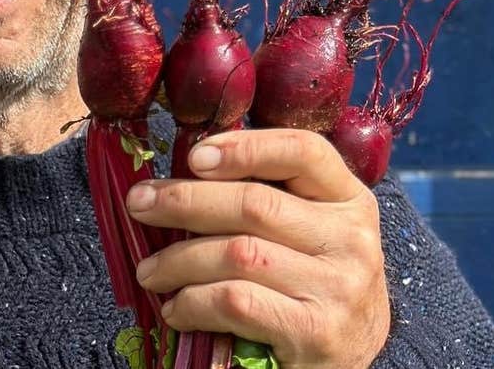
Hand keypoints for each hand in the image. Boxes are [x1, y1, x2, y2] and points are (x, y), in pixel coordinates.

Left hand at [127, 129, 388, 367]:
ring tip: (150, 272)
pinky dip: (193, 302)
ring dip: (179, 260)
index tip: (193, 156)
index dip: (245, 147)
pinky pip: (236, 300)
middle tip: (139, 205)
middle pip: (257, 203)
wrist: (341, 367)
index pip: (303, 152)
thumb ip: (264, 203)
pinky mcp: (316, 333)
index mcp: (350, 202)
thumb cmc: (308, 293)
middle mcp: (353, 240)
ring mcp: (339, 288)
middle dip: (185, 200)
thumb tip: (181, 176)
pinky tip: (176, 309)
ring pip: (238, 253)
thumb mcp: (304, 238)